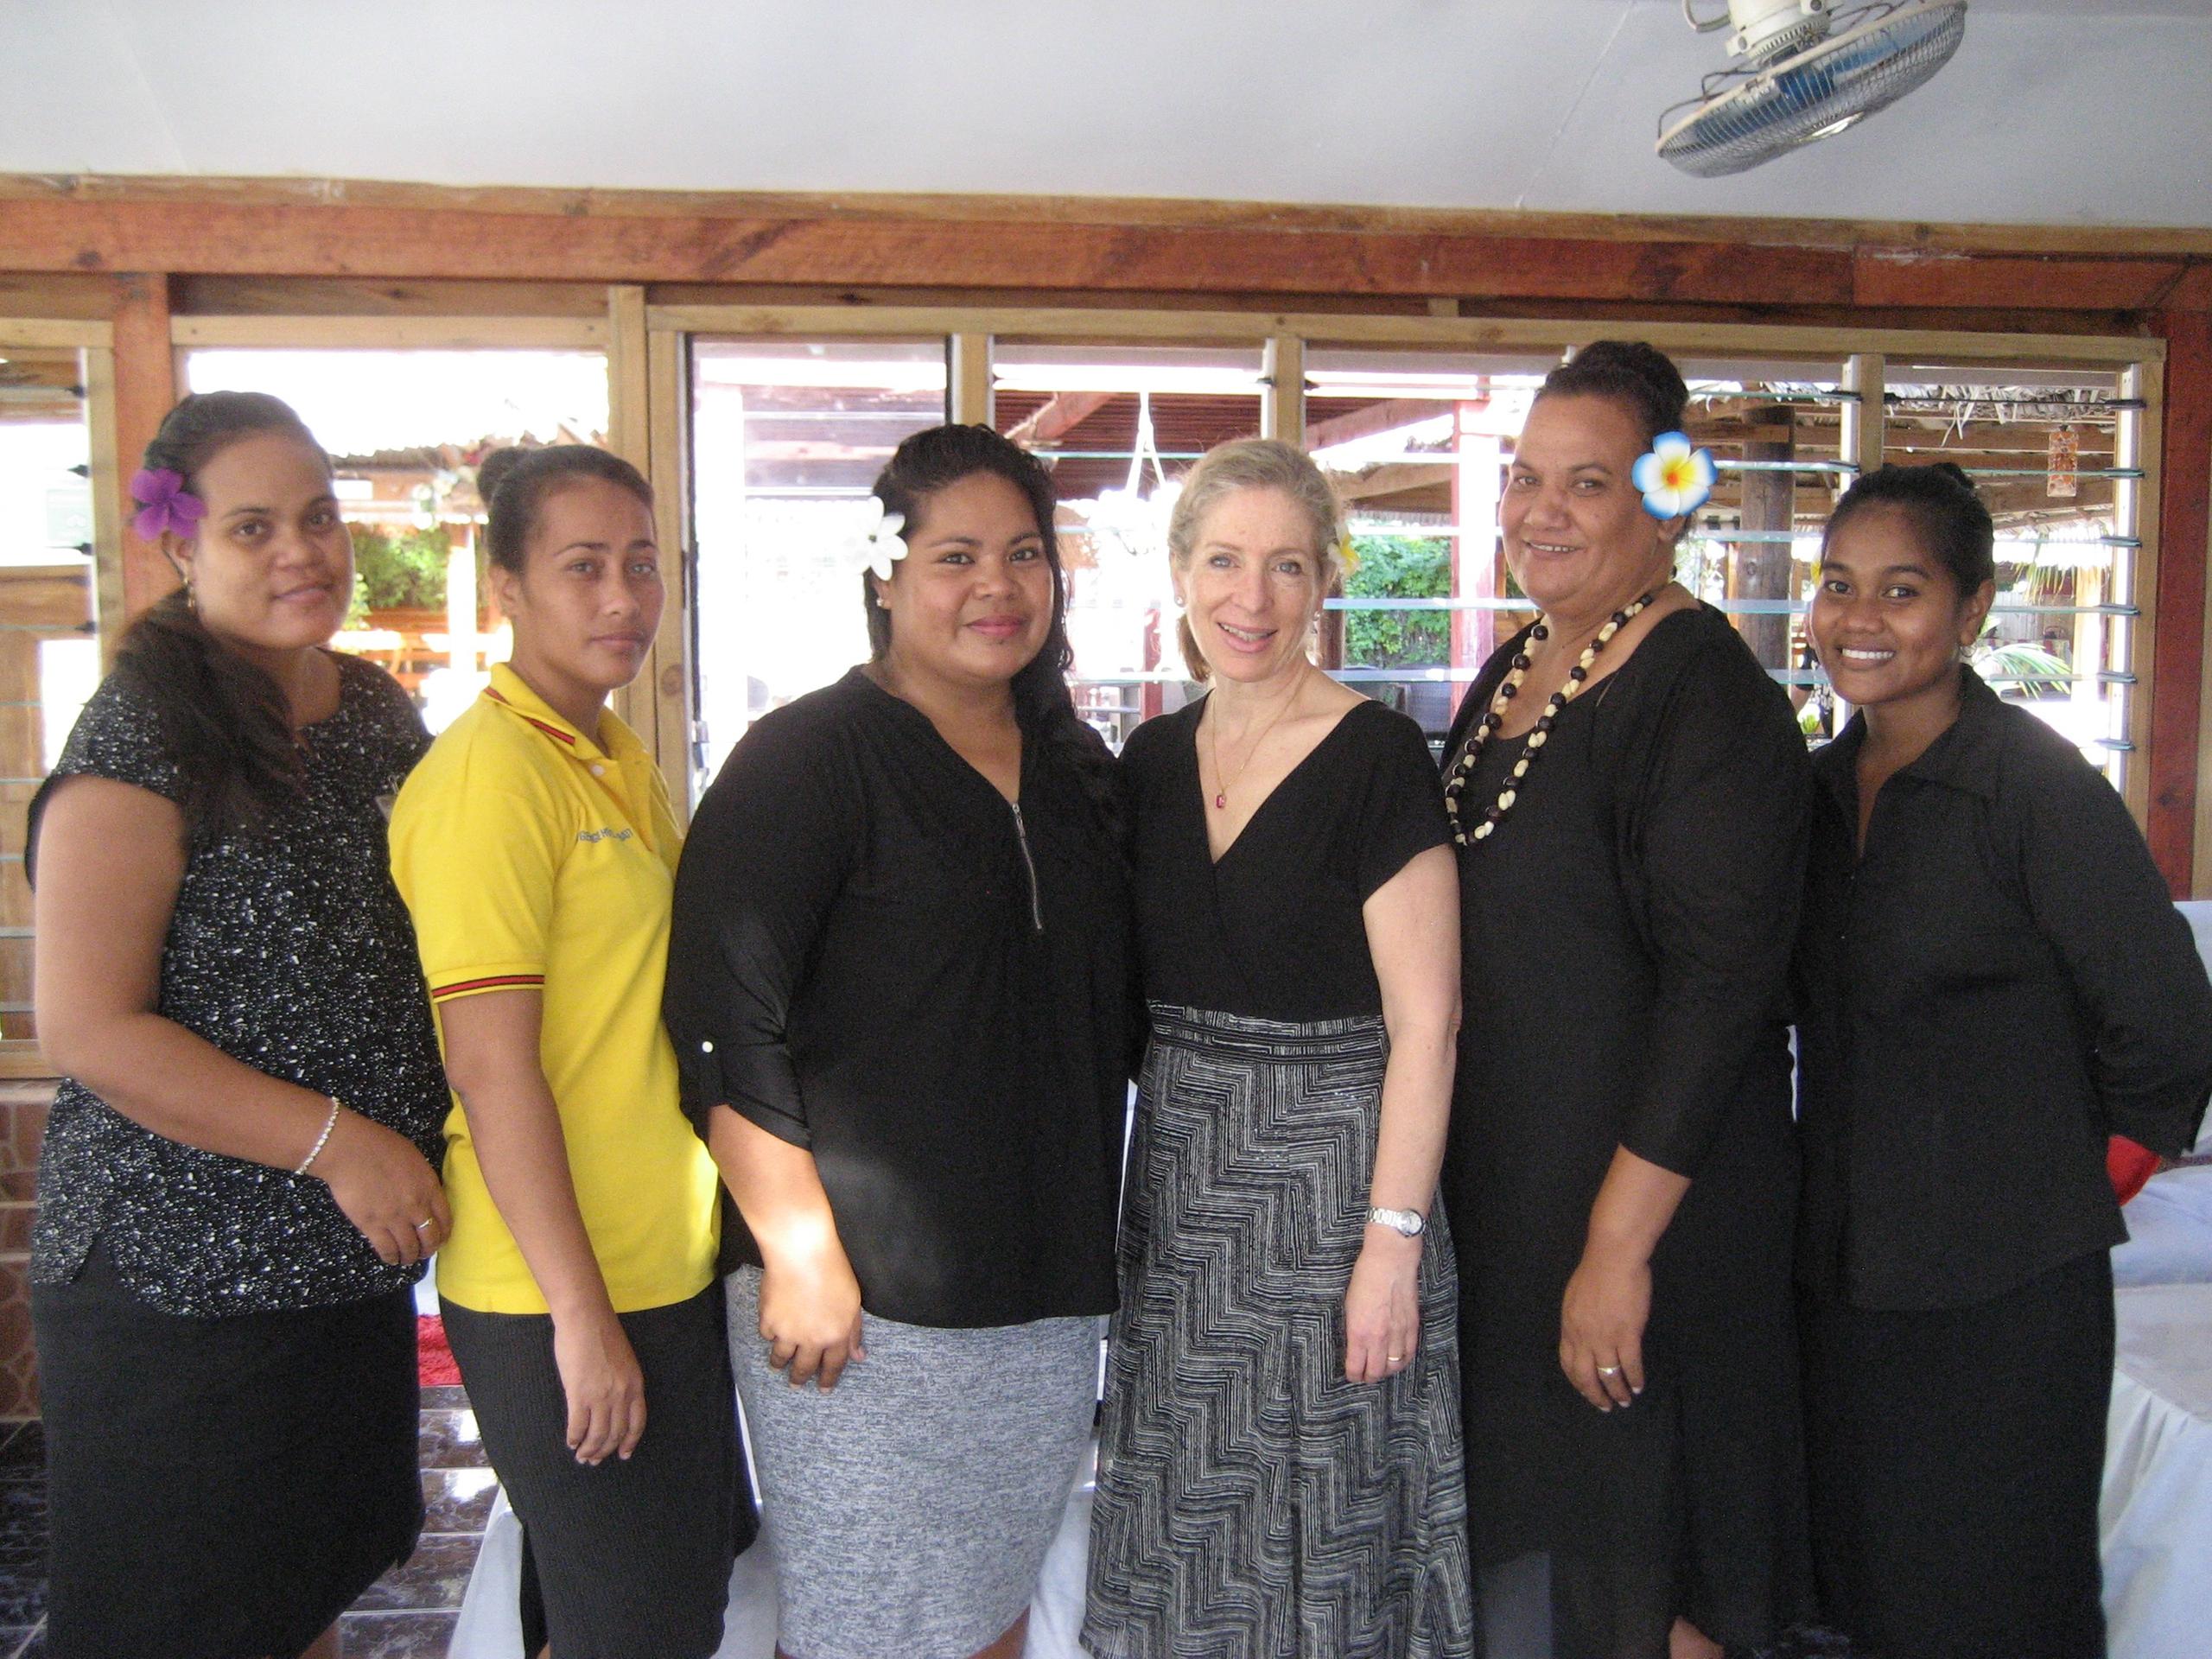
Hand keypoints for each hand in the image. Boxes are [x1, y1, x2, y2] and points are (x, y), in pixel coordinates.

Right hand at [315, 1107, 450, 1267]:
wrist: (350, 1151)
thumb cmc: (381, 1146)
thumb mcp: (414, 1159)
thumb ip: (423, 1181)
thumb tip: (424, 1196)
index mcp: (429, 1187)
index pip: (445, 1218)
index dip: (444, 1234)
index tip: (440, 1239)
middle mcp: (416, 1206)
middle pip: (429, 1237)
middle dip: (429, 1249)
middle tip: (424, 1253)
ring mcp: (394, 1218)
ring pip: (409, 1247)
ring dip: (410, 1257)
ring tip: (407, 1259)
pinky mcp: (372, 1226)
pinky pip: (386, 1249)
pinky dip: (391, 1257)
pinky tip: (391, 1259)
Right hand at [551, 1305, 646, 1464]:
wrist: (585, 1319)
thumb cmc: (603, 1335)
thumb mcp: (625, 1362)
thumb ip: (622, 1384)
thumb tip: (612, 1407)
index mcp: (635, 1385)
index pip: (637, 1423)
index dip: (629, 1442)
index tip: (623, 1455)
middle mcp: (621, 1394)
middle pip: (615, 1433)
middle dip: (605, 1451)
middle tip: (594, 1460)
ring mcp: (601, 1396)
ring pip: (597, 1435)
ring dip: (589, 1450)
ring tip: (582, 1456)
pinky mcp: (579, 1395)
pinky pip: (578, 1427)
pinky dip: (574, 1439)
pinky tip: (571, 1442)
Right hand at [758, 1239, 865, 1389]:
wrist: (802, 1254)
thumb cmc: (834, 1271)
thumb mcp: (854, 1301)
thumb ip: (854, 1331)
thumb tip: (858, 1356)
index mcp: (836, 1335)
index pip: (833, 1366)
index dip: (828, 1380)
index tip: (824, 1390)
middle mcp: (811, 1340)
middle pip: (804, 1368)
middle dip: (800, 1379)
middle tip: (796, 1385)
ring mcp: (787, 1332)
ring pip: (781, 1358)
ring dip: (780, 1364)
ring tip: (778, 1366)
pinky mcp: (768, 1321)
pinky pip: (768, 1335)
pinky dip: (770, 1334)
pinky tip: (771, 1332)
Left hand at [1343, 1227, 1421, 1383]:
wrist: (1390, 1261)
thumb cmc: (1366, 1277)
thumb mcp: (1349, 1305)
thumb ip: (1353, 1329)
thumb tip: (1356, 1345)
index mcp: (1359, 1332)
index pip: (1356, 1367)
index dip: (1353, 1375)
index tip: (1351, 1374)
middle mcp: (1379, 1338)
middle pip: (1375, 1372)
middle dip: (1368, 1377)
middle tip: (1365, 1375)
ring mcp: (1398, 1334)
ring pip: (1394, 1367)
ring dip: (1386, 1371)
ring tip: (1381, 1369)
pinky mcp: (1412, 1326)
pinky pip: (1409, 1353)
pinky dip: (1403, 1361)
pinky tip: (1398, 1361)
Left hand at [1559, 1237, 1650, 1410]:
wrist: (1613, 1258)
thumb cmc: (1596, 1271)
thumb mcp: (1576, 1299)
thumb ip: (1578, 1320)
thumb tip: (1583, 1334)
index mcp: (1569, 1327)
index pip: (1568, 1363)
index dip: (1578, 1381)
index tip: (1586, 1391)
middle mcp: (1584, 1337)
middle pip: (1586, 1376)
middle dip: (1595, 1395)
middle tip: (1605, 1406)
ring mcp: (1605, 1337)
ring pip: (1609, 1375)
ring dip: (1618, 1391)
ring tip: (1625, 1401)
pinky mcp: (1628, 1335)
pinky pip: (1630, 1365)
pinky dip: (1635, 1378)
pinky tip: (1639, 1385)